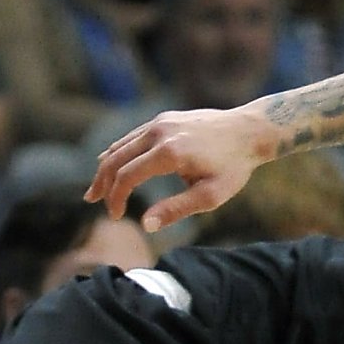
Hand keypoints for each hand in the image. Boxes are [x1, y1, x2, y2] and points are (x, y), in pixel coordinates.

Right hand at [86, 105, 277, 233]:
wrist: (249, 131)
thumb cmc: (233, 168)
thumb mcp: (210, 196)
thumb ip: (176, 209)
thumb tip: (145, 224)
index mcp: (169, 153)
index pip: (127, 176)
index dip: (116, 198)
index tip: (115, 216)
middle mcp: (158, 132)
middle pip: (116, 159)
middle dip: (102, 183)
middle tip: (93, 202)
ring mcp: (159, 122)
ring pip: (120, 145)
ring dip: (105, 167)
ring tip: (97, 188)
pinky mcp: (163, 119)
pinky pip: (132, 136)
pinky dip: (118, 152)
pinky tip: (110, 162)